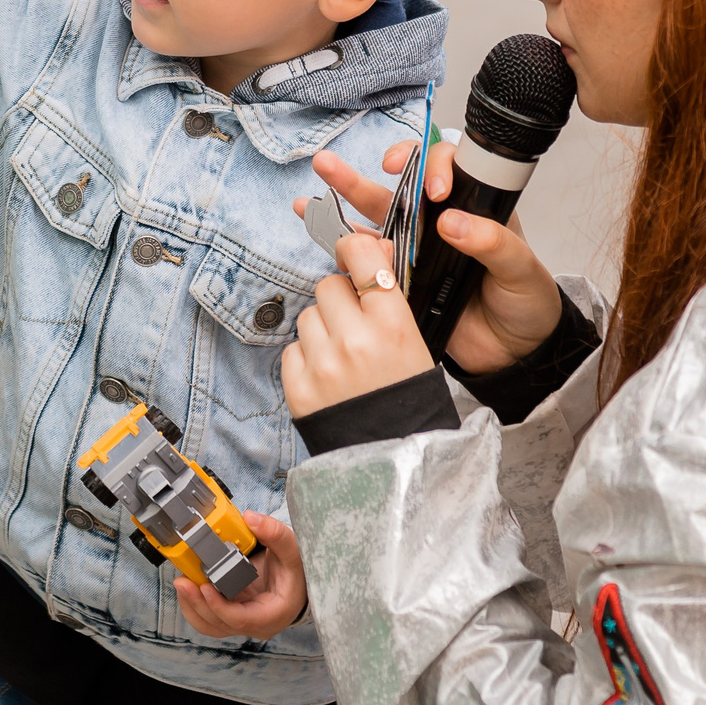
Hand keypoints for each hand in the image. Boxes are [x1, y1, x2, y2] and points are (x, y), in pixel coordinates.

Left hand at [175, 513, 307, 638]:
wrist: (296, 579)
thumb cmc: (295, 570)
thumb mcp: (292, 550)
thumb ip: (275, 533)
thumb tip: (251, 518)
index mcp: (273, 614)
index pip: (241, 619)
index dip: (219, 607)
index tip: (204, 587)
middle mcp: (255, 624)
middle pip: (219, 624)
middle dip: (197, 604)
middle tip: (182, 581)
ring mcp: (241, 622)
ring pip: (209, 624)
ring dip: (192, 605)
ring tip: (181, 582)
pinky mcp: (230, 615)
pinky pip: (207, 617)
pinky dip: (194, 604)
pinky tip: (188, 586)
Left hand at [281, 230, 435, 417]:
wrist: (394, 458)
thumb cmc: (407, 395)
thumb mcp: (413, 340)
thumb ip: (387, 295)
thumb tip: (367, 246)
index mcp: (392, 325)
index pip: (362, 255)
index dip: (353, 249)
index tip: (350, 252)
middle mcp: (355, 340)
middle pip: (328, 285)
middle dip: (339, 300)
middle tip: (354, 324)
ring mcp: (322, 364)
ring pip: (307, 316)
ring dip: (321, 329)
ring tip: (342, 356)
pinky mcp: (298, 386)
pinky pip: (292, 349)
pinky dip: (307, 358)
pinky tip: (327, 376)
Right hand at [297, 140, 566, 374]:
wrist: (514, 352)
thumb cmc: (526, 302)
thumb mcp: (520, 268)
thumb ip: (492, 242)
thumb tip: (451, 222)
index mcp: (472, 208)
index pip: (444, 169)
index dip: (430, 168)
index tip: (433, 191)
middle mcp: (439, 223)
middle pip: (397, 189)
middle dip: (362, 175)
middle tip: (329, 166)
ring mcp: (417, 252)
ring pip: (374, 219)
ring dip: (341, 200)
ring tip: (313, 186)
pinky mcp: (402, 282)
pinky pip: (366, 260)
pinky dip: (339, 244)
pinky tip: (314, 224)